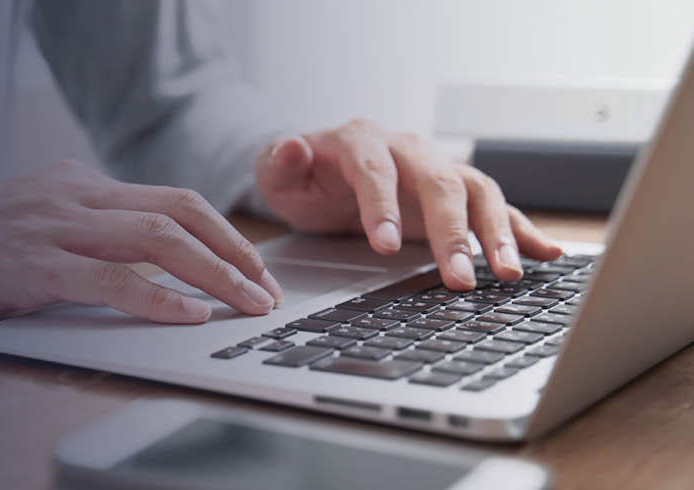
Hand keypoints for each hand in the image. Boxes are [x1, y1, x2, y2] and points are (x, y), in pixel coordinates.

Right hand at [0, 160, 282, 323]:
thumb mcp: (34, 225)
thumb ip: (86, 234)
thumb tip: (151, 268)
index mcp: (77, 183)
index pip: (171, 200)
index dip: (224, 235)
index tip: (254, 269)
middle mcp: (72, 194)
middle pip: (178, 213)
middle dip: (235, 253)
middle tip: (266, 291)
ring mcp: (51, 225)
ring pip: (155, 240)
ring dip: (213, 275)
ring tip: (247, 305)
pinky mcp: (27, 264)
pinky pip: (108, 279)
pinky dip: (156, 297)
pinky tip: (186, 317)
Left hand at [255, 119, 561, 289]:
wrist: (322, 171)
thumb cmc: (302, 177)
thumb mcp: (277, 173)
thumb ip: (279, 164)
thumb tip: (290, 148)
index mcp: (362, 142)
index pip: (376, 170)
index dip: (382, 205)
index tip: (385, 246)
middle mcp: (408, 150)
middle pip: (439, 182)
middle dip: (452, 232)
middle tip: (459, 278)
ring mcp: (436, 170)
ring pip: (476, 193)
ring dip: (496, 233)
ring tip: (508, 274)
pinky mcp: (455, 195)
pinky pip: (495, 208)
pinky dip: (521, 228)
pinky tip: (546, 252)